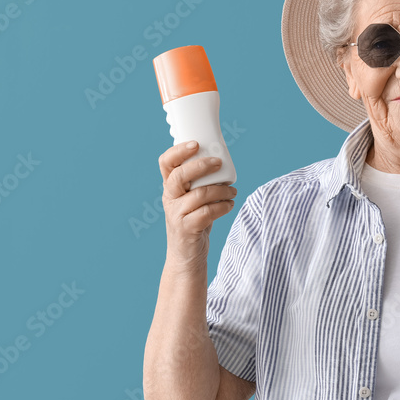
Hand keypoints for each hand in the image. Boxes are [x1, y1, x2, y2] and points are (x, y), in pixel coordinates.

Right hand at [158, 140, 237, 270]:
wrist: (186, 255)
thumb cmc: (193, 221)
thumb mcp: (191, 199)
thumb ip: (199, 183)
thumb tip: (222, 160)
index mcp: (170, 187)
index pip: (166, 163)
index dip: (178, 151)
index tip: (196, 144)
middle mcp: (170, 198)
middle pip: (180, 176)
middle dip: (202, 165)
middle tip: (219, 163)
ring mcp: (176, 214)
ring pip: (199, 194)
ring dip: (221, 190)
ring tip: (233, 191)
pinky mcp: (187, 228)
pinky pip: (207, 213)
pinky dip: (223, 207)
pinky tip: (230, 205)